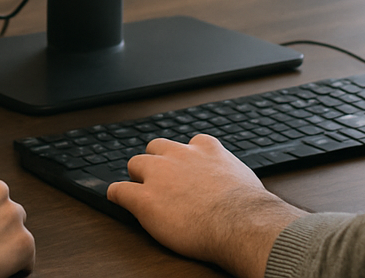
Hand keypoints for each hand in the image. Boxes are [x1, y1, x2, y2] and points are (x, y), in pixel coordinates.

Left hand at [107, 135, 305, 277]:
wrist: (239, 222)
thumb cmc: (248, 207)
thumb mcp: (243, 177)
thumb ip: (230, 173)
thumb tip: (237, 185)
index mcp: (205, 148)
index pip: (188, 143)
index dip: (183, 158)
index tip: (184, 167)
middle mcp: (180, 154)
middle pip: (156, 147)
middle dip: (156, 162)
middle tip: (159, 180)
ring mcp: (160, 175)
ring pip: (136, 163)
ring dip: (137, 176)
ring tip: (138, 188)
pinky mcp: (145, 198)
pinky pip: (119, 190)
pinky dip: (117, 194)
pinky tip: (116, 198)